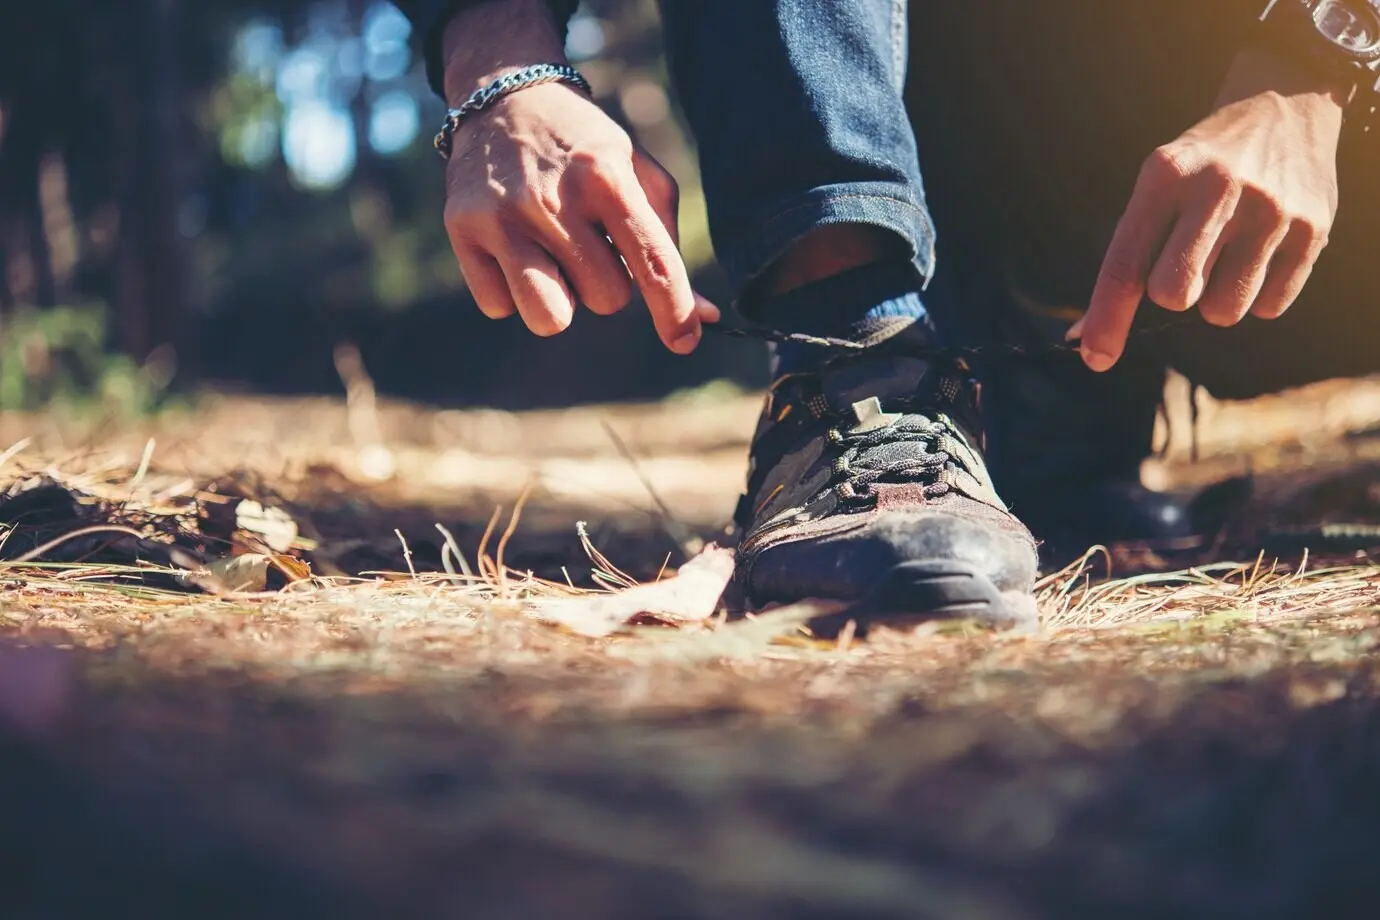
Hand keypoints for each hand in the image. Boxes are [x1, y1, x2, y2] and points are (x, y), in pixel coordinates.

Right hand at [439, 1, 717, 353]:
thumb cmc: (585, 149)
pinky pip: (499, 307)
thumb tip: (701, 318)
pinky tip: (512, 249)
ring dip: (561, 301)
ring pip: (550, 316)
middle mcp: (553, 197)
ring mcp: (501, 215)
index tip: (685, 341)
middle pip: (606, 299)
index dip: (674, 310)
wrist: (505, 98)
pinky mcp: (461, 229)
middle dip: (606, 283)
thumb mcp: (636, 175)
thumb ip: (667, 246)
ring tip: (555, 260)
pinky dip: (511, 290)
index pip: (652, 261)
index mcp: (607, 176)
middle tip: (588, 244)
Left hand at [1072, 47, 1346, 371]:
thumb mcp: (1157, 186)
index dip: (1106, 318)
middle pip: (1175, 294)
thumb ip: (1126, 257)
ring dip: (1218, 298)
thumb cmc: (1200, 167)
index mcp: (1166, 176)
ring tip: (1228, 253)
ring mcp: (1270, 209)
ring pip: (1224, 310)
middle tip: (1188, 263)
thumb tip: (1082, 340)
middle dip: (1173, 295)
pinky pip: (1269, 306)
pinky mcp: (1312, 229)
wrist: (1286, 109)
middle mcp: (1218, 188)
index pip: (1126, 264)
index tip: (1093, 357)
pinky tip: (1261, 252)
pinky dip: (1258, 293)